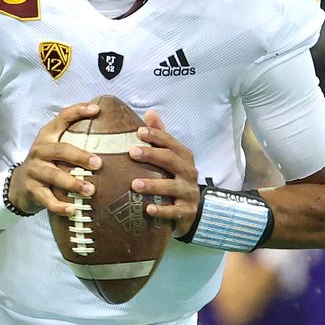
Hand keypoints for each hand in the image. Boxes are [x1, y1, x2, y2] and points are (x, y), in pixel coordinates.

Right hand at [7, 101, 103, 216]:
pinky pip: (47, 200)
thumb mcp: (54, 149)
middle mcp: (39, 151)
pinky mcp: (32, 190)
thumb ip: (74, 141)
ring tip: (90, 190)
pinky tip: (74, 210)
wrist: (18, 186)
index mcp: (47, 137)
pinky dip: (61, 206)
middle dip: (79, 156)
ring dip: (72, 183)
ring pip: (54, 175)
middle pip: (60, 150)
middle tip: (98, 163)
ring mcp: (34, 171)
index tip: (96, 110)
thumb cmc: (46, 165)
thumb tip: (110, 136)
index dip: (77, 112)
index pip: (61, 119)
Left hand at [129, 111, 200, 231]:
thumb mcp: (170, 157)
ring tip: (134, 184)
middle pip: (171, 160)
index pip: (171, 143)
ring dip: (153, 184)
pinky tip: (148, 209)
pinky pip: (174, 211)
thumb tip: (150, 113)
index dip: (157, 135)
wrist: (192, 209)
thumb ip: (161, 137)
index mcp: (184, 157)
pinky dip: (162, 210)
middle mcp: (189, 172)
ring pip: (172, 187)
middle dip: (152, 155)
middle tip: (132, 152)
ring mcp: (189, 192)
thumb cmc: (175, 179)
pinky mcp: (187, 211)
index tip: (139, 132)